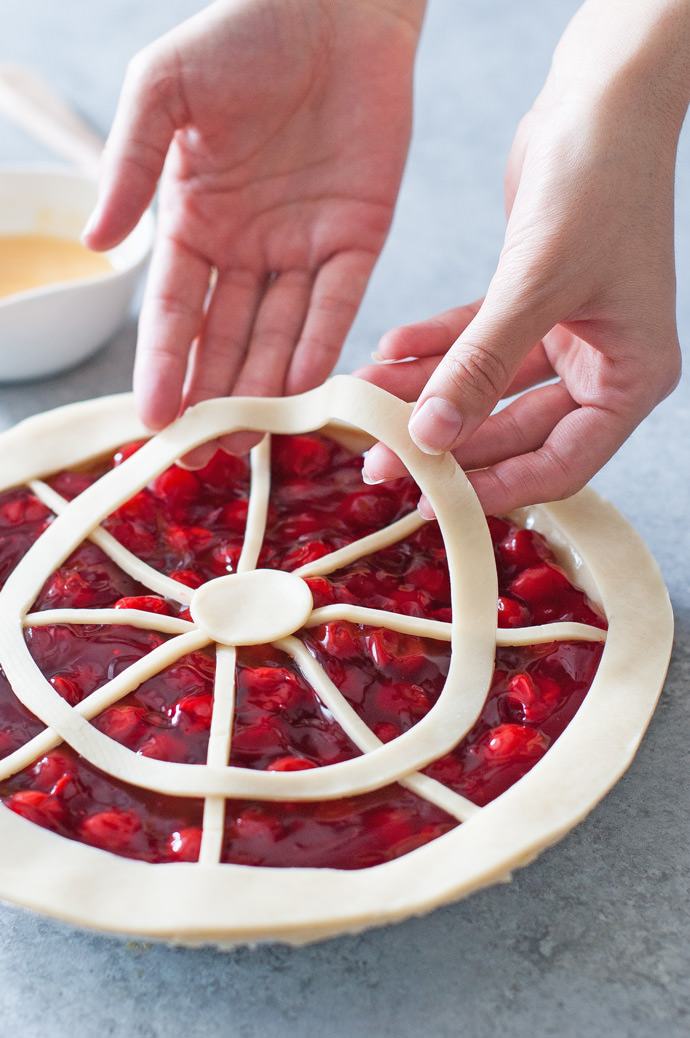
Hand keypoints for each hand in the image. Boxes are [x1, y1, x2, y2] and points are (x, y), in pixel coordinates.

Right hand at [83, 0, 424, 453]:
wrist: (334, 3)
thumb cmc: (241, 33)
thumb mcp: (164, 91)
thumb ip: (131, 165)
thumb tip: (95, 243)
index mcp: (195, 220)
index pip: (176, 310)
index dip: (166, 365)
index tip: (156, 419)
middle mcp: (247, 247)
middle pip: (227, 338)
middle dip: (215, 397)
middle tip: (204, 454)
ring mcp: (303, 247)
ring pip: (279, 334)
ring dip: (264, 388)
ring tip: (249, 440)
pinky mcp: (358, 239)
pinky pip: (336, 303)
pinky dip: (320, 345)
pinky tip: (302, 391)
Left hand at [359, 0, 687, 514]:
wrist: (601, 97)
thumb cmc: (601, 181)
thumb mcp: (539, 285)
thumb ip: (482, 366)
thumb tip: (432, 438)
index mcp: (630, 378)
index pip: (562, 464)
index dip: (496, 487)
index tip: (434, 500)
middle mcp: (601, 365)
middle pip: (513, 431)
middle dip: (445, 443)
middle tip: (379, 461)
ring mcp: (565, 335)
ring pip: (485, 386)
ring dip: (426, 393)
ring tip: (365, 401)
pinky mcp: (530, 301)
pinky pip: (474, 339)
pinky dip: (434, 346)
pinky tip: (389, 350)